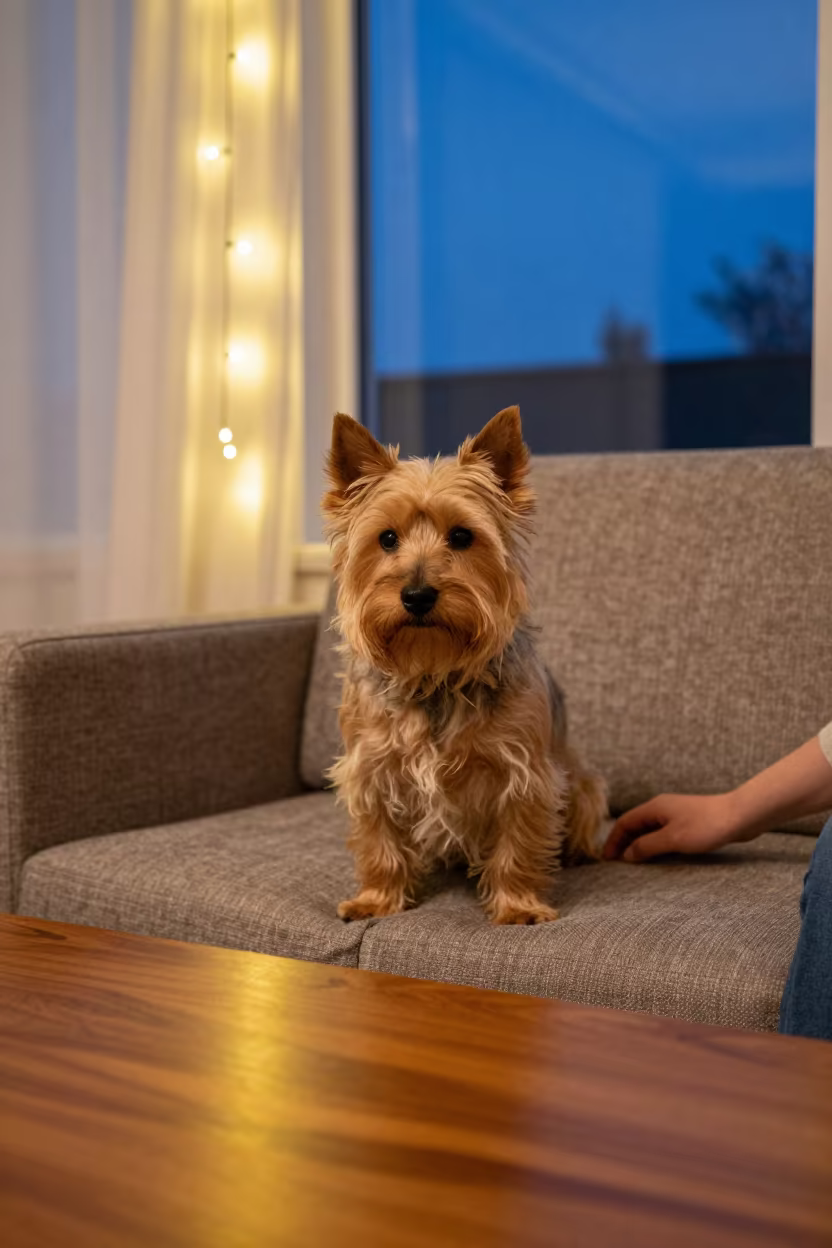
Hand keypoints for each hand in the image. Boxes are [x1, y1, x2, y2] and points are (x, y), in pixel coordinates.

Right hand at [603, 793, 743, 862]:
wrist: (739, 816)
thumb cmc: (706, 826)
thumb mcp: (672, 839)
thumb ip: (647, 846)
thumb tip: (627, 855)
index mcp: (654, 807)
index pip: (624, 822)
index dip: (613, 841)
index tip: (607, 859)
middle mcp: (661, 808)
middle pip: (634, 825)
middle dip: (623, 843)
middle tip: (616, 863)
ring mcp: (675, 814)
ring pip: (649, 829)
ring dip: (639, 844)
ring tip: (633, 863)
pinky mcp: (687, 822)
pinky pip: (662, 833)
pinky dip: (654, 844)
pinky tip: (657, 856)